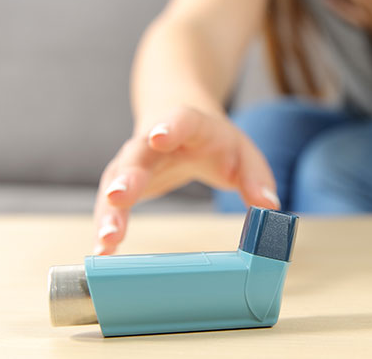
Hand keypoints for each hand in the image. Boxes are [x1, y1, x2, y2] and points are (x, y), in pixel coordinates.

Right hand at [92, 106, 279, 254]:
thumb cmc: (214, 141)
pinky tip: (102, 252)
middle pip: (136, 156)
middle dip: (127, 176)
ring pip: (114, 183)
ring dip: (109, 211)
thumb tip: (269, 206)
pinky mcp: (121, 185)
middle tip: (119, 196)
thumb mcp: (243, 152)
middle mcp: (151, 142)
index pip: (178, 120)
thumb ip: (256, 177)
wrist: (174, 122)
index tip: (158, 138)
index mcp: (188, 126)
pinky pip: (110, 205)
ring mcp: (131, 163)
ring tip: (107, 239)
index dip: (169, 127)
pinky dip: (106, 227)